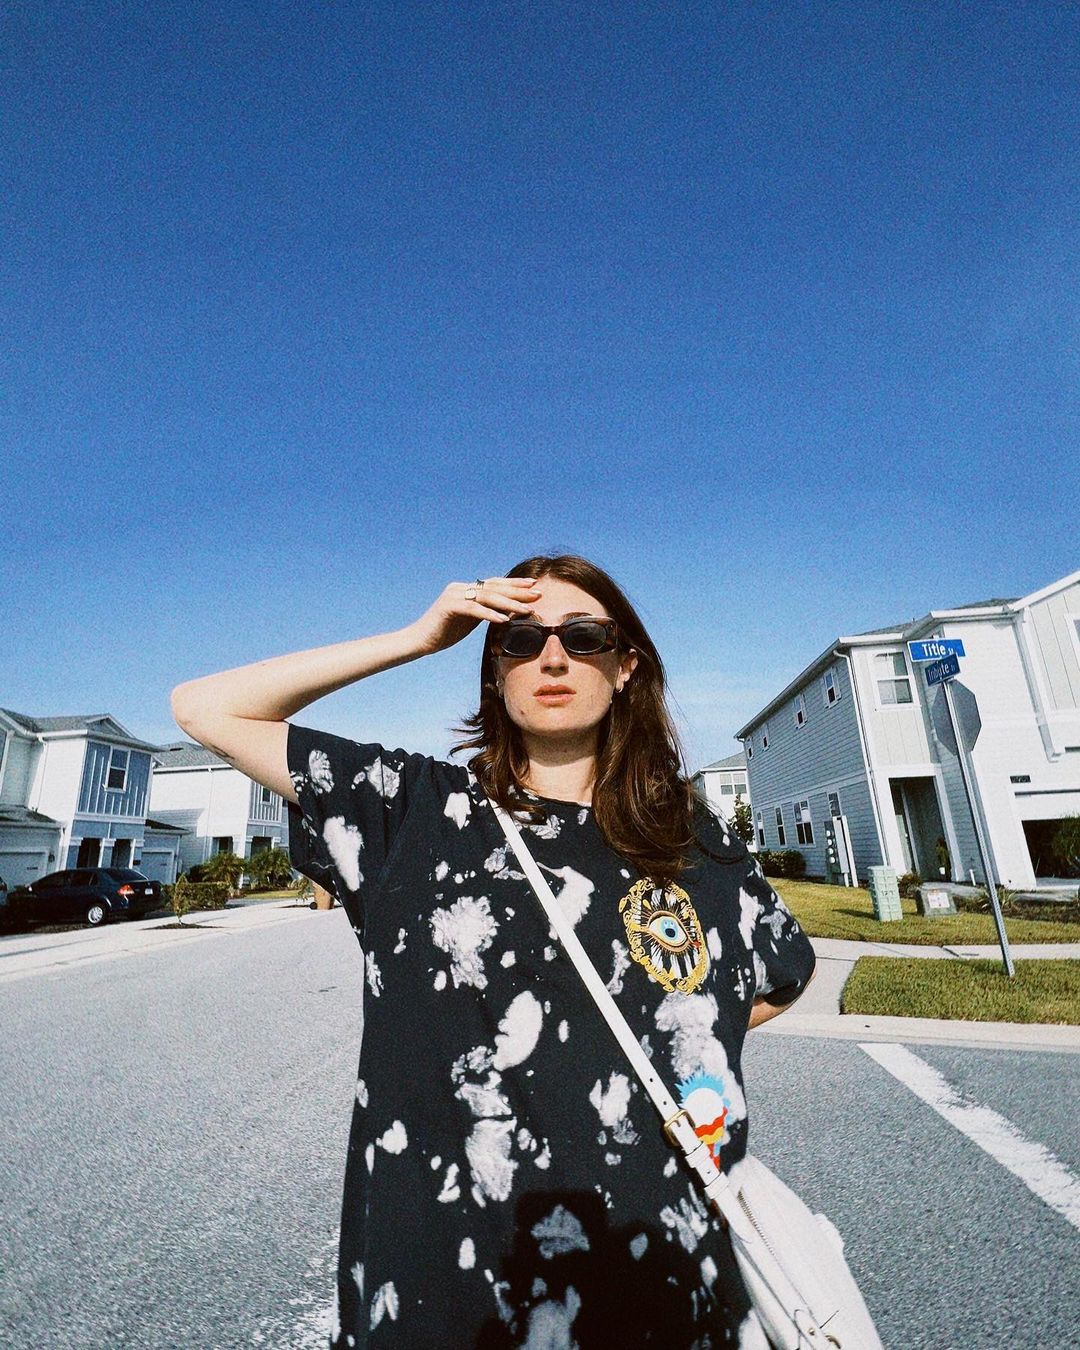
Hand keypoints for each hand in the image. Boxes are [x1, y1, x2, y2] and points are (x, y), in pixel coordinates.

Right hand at [408, 577, 541, 655]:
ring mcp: (454, 595)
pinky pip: (473, 609)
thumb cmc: (445, 632)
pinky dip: (490, 614)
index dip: (515, 584)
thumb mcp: (469, 620)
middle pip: (494, 587)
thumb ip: (484, 611)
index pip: (494, 584)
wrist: (421, 640)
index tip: (534, 586)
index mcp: (466, 588)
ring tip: (526, 610)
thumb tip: (507, 611)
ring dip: (509, 603)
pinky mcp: (448, 606)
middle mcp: (460, 587)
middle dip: (518, 591)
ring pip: (487, 597)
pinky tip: (504, 620)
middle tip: (538, 594)